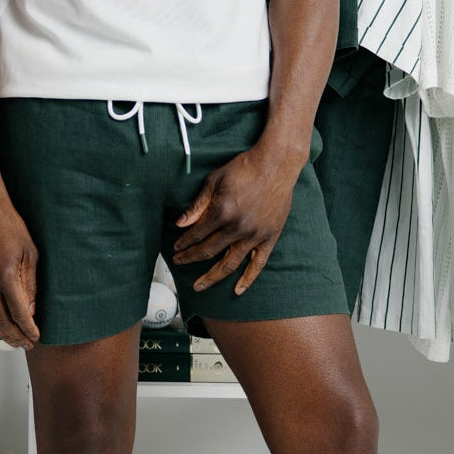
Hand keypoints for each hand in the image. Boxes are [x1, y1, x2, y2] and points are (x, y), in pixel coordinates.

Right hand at [0, 195, 40, 347]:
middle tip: (26, 344)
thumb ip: (30, 284)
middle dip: (16, 336)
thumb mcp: (30, 253)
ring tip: (11, 339)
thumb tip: (31, 309)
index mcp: (6, 277)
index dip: (29, 330)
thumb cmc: (9, 227)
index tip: (36, 337)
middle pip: (2, 321)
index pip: (19, 314)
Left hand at [171, 143, 303, 293]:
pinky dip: (248, 279)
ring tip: (200, 286)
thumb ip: (197, 204)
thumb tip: (180, 223)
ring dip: (212, 276)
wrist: (276, 163)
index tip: (176, 248)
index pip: (197, 235)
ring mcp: (255, 235)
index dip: (184, 243)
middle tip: (180, 263)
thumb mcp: (215, 180)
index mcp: (222, 212)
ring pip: (229, 263)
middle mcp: (237, 227)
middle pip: (208, 251)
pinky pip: (258, 264)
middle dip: (191, 258)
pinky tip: (238, 290)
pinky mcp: (270, 237)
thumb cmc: (244, 167)